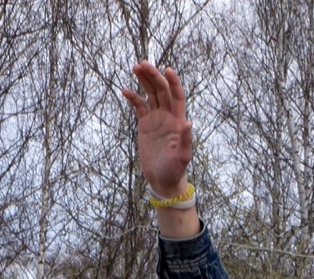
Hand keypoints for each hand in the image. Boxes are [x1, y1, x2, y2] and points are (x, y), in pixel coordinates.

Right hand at [120, 63, 193, 199]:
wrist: (163, 181)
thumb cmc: (175, 171)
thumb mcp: (182, 157)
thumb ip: (185, 140)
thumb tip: (188, 121)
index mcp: (178, 121)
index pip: (177, 96)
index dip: (173, 82)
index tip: (167, 69)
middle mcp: (168, 116)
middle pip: (161, 90)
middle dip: (153, 76)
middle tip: (142, 63)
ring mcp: (156, 119)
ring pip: (150, 94)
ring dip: (144, 80)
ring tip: (135, 67)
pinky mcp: (145, 125)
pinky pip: (139, 106)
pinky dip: (133, 97)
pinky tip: (125, 90)